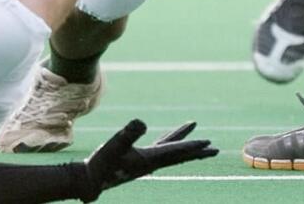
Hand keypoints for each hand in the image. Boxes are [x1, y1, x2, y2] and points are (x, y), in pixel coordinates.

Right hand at [79, 119, 217, 201]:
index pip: (176, 152)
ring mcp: (146, 161)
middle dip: (198, 151)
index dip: (192, 146)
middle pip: (180, 155)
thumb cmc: (100, 164)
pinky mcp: (138, 159)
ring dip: (184, 141)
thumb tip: (141, 122)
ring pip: (171, 149)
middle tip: (216, 149)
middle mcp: (152, 162)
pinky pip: (159, 147)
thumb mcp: (114, 145)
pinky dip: (168, 140)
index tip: (209, 144)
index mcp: (150, 159)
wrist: (88, 180)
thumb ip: (128, 134)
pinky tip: (169, 137)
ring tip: (194, 126)